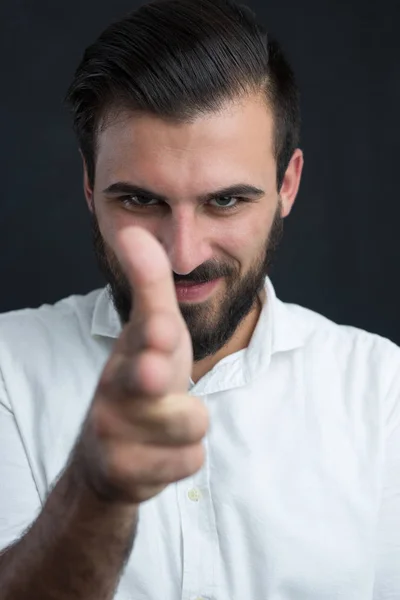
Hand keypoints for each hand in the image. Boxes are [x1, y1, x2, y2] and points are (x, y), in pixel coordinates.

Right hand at [75, 226, 208, 503]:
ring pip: (190, 424)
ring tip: (167, 419)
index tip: (161, 322)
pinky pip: (189, 461)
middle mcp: (115, 387)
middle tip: (153, 372)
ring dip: (190, 422)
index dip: (154, 328)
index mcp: (129, 349)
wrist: (113, 451)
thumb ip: (150, 285)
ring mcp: (116, 431)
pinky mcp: (128, 472)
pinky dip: (183, 458)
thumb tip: (133, 231)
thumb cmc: (143, 379)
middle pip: (144, 380)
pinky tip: (161, 452)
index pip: (144, 331)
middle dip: (150, 374)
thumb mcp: (152, 331)